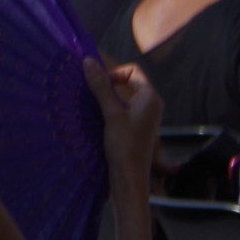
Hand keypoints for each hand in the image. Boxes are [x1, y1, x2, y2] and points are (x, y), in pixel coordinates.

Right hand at [85, 59, 163, 195]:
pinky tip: (102, 121)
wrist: (129, 177)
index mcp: (150, 97)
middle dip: (109, 86)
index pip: (132, 70)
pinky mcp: (137, 126)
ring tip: (97, 110)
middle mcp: (151, 104)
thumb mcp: (111, 113)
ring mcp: (145, 116)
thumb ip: (100, 86)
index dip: (114, 73)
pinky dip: (111, 110)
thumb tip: (88, 62)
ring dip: (108, 99)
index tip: (99, 86)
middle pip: (128, 82)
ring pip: (123, 96)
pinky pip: (123, 109)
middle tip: (94, 98)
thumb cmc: (124, 145)